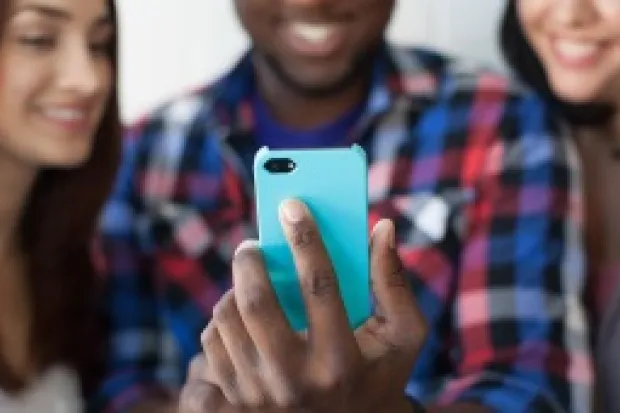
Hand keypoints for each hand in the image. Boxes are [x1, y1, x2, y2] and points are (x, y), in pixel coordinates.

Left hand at [179, 199, 427, 412]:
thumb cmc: (379, 375)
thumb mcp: (402, 335)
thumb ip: (394, 282)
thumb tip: (382, 227)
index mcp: (341, 362)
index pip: (320, 286)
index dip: (306, 239)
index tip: (292, 205)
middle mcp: (296, 381)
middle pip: (257, 303)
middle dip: (250, 261)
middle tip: (251, 245)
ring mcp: (260, 395)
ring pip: (227, 320)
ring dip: (234, 288)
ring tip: (248, 278)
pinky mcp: (238, 400)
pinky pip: (212, 344)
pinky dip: (222, 318)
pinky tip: (240, 313)